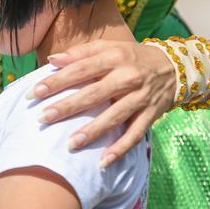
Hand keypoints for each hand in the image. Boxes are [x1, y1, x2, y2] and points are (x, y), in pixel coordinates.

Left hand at [30, 40, 175, 166]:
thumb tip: (52, 60)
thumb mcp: (109, 47)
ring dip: (93, 131)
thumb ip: (81, 52)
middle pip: (94, 94)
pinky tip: (103, 162)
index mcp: (114, 57)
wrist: (174, 67)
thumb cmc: (132, 57)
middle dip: (68, 106)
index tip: (35, 92)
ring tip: (70, 144)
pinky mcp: (151, 115)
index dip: (58, 81)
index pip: (81, 69)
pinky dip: (121, 148)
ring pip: (114, 116)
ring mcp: (140, 97)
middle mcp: (127, 76)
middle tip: (43, 118)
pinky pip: (135, 134)